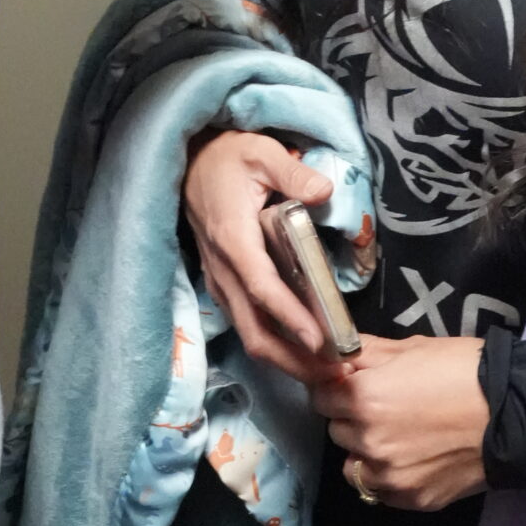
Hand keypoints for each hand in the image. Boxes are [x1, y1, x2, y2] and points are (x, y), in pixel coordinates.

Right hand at [183, 129, 341, 381]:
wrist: (189, 162)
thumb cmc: (226, 157)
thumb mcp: (260, 152)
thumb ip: (293, 173)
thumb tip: (324, 192)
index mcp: (233, 238)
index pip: (262, 288)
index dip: (290, 318)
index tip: (320, 342)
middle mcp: (222, 268)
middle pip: (254, 330)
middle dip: (293, 360)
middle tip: (336, 373)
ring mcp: (219, 280)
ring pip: (250, 333)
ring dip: (286, 359)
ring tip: (327, 371)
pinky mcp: (222, 284)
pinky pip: (247, 323)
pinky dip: (276, 343)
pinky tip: (304, 348)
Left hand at [314, 334, 487, 510]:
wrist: (514, 414)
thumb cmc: (462, 370)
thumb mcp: (410, 348)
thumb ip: (365, 353)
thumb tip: (337, 354)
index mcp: (362, 398)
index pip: (320, 397)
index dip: (334, 388)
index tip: (350, 385)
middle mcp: (368, 441)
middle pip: (337, 430)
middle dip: (352, 418)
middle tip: (384, 407)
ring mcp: (390, 476)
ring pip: (354, 465)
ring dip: (365, 451)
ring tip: (397, 436)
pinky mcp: (412, 499)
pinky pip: (380, 490)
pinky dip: (387, 477)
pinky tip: (411, 459)